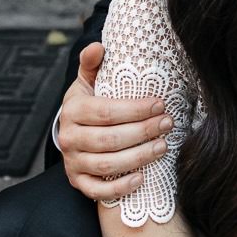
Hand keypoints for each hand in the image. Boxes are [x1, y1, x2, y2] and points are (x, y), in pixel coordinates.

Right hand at [56, 41, 175, 202]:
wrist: (73, 132)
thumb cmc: (90, 103)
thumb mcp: (88, 81)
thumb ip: (92, 63)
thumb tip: (99, 46)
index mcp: (73, 110)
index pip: (106, 111)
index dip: (135, 110)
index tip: (160, 105)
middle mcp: (69, 138)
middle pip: (109, 139)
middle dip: (143, 132)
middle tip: (167, 124)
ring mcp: (73, 162)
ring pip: (107, 165)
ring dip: (138, 157)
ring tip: (163, 146)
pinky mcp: (79, 182)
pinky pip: (97, 191)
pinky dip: (120, 187)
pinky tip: (141, 178)